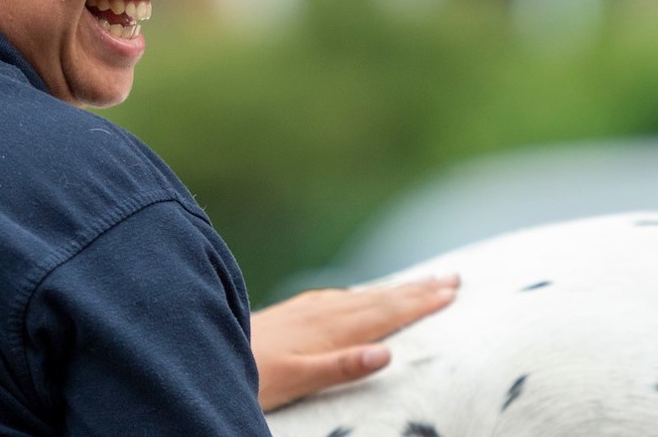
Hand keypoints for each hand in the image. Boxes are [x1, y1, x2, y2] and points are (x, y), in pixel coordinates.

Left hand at [250, 274, 458, 410]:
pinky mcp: (291, 312)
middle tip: (454, 278)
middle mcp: (322, 312)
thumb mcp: (299, 379)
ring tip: (421, 282)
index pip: (385, 312)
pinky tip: (360, 296)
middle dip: (416, 289)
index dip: (420, 303)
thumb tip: (387, 355)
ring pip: (361, 295)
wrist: (203, 351)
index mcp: (330, 328)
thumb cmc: (253, 375)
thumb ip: (341, 367)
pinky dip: (361, 294)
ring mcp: (306, 309)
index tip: (453, 291)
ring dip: (393, 289)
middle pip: (379, 298)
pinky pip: (338, 298)